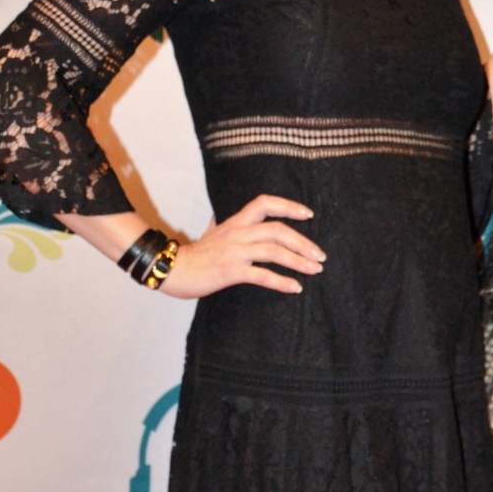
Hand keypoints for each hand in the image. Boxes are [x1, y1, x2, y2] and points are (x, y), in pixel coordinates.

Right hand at [162, 194, 324, 298]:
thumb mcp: (208, 234)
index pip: (264, 203)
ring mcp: (234, 252)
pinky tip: (296, 288)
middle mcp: (237, 233)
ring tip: (315, 269)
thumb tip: (216, 217)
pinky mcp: (230, 271)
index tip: (309, 214)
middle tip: (320, 255)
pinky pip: (262, 275)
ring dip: (299, 261)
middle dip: (303, 242)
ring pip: (274, 251)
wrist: (172, 269)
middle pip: (278, 230)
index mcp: (235, 222)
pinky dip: (281, 281)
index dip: (288, 206)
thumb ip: (218, 225)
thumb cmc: (193, 256)